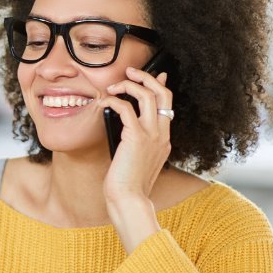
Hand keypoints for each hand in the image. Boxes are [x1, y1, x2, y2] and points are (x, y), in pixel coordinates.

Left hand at [98, 68, 172, 203]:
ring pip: (148, 96)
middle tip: (131, 71)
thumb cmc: (128, 184)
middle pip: (163, 94)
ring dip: (129, 85)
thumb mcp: (137, 160)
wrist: (129, 200)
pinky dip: (114, 101)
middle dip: (147, 77)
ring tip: (113, 87)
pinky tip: (104, 103)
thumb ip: (137, 143)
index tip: (156, 74)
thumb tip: (126, 127)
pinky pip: (126, 109)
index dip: (161, 86)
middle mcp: (162, 134)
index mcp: (164, 139)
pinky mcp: (136, 138)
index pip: (168, 104)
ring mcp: (152, 136)